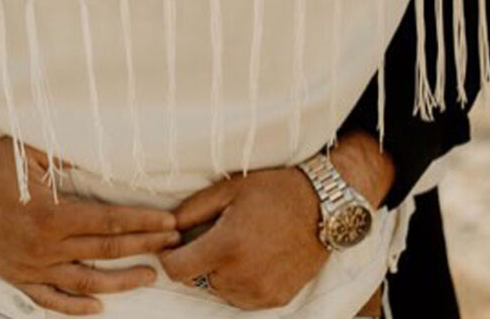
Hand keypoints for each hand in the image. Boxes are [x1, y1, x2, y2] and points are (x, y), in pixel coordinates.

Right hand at [0, 136, 179, 315]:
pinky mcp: (17, 277)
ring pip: (85, 283)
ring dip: (121, 282)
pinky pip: (50, 299)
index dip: (142, 222)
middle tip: (173, 244)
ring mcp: (31, 267)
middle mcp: (44, 246)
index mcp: (51, 214)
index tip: (169, 223)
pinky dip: (74, 307)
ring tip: (150, 276)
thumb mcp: (29, 149)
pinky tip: (98, 308)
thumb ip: (66, 154)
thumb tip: (100, 152)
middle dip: (144, 247)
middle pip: (105, 250)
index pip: (109, 221)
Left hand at [158, 130, 394, 310]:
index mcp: (226, 246)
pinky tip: (254, 257)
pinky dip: (241, 282)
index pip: (177, 270)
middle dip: (199, 261)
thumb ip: (191, 210)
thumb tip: (166, 227)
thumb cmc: (273, 191)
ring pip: (220, 291)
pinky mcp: (275, 300)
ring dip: (220, 274)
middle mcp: (242, 276)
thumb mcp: (228, 189)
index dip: (170, 256)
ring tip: (240, 245)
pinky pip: (243, 298)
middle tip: (217, 235)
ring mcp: (260, 292)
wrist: (323, 207)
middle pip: (197, 280)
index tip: (177, 243)